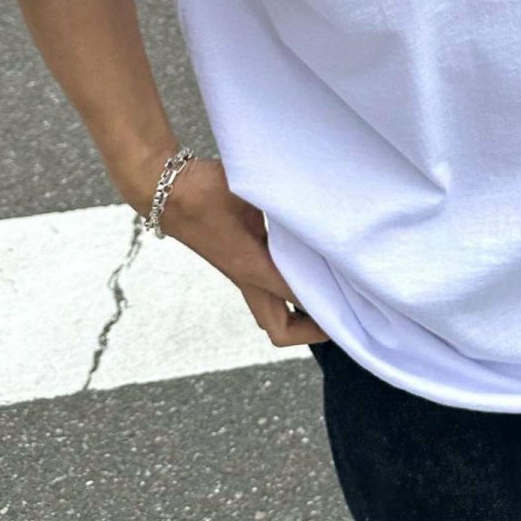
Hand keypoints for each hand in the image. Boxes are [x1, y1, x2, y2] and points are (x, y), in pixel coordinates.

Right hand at [147, 156, 330, 346]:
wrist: (166, 190)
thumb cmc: (203, 189)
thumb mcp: (246, 193)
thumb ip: (280, 202)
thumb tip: (315, 205)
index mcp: (250, 265)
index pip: (295, 297)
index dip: (324, 303)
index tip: (354, 298)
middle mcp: (246, 278)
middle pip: (278, 328)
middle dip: (311, 330)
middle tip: (344, 311)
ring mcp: (240, 274)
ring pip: (272, 313)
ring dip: (300, 313)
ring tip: (333, 293)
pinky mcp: (238, 263)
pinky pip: (267, 292)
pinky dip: (288, 292)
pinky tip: (309, 267)